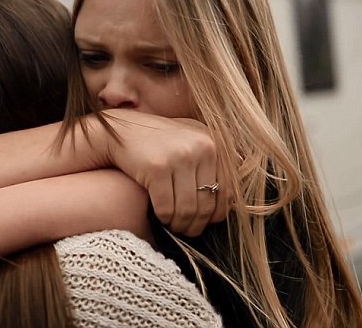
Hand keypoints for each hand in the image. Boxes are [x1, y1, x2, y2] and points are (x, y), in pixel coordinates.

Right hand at [96, 109, 231, 236]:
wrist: (120, 131)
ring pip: (188, 209)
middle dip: (198, 224)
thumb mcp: (191, 136)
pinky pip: (167, 208)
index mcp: (214, 142)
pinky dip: (164, 218)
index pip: (227, 190)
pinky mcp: (158, 168)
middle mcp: (202, 147)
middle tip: (188, 230)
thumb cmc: (158, 141)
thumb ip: (216, 154)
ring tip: (175, 225)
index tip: (206, 222)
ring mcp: (180, 157)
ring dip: (181, 225)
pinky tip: (161, 216)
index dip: (218, 213)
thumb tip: (241, 175)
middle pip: (208, 203)